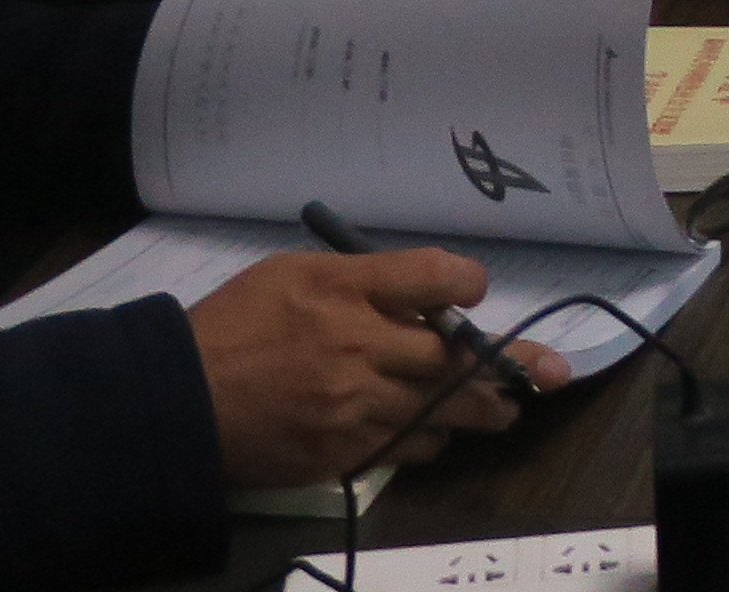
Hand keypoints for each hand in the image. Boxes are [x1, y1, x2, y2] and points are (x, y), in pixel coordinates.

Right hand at [185, 248, 567, 486]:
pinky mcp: (344, 453)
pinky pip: (407, 447)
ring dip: (482, 408)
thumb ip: (359, 282)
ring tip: (509, 408)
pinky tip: (437, 434)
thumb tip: (421, 296)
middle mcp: (358, 346)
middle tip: (547, 370)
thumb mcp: (292, 275)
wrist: (180, 401)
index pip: (434, 278)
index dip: (467, 284)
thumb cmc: (235, 326)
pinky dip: (428, 439)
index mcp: (343, 290)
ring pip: (441, 408)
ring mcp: (354, 406)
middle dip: (506, 362)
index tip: (476, 293)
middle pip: (453, 353)